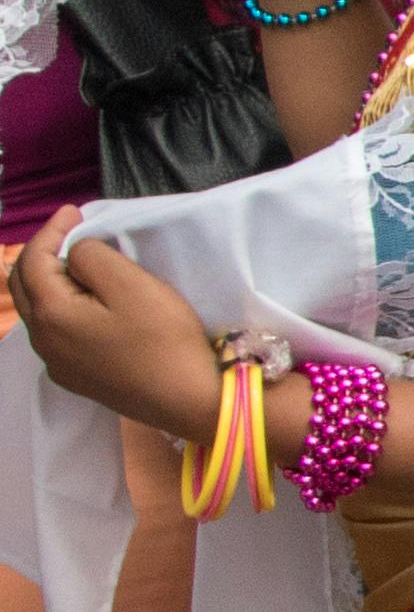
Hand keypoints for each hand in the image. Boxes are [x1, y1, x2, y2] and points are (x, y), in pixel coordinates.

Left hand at [5, 215, 229, 435]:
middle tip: (70, 233)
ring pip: (37, 312)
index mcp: (50, 314)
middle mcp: (43, 341)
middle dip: (42, 254)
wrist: (191, 401)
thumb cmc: (164, 340)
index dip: (51, 230)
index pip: (34, 259)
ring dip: (49, 282)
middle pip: (24, 286)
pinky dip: (59, 307)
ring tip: (76, 264)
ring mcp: (59, 364)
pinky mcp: (78, 379)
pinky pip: (55, 333)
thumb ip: (92, 257)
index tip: (74, 210)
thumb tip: (76, 256)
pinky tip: (83, 305)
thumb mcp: (131, 284)